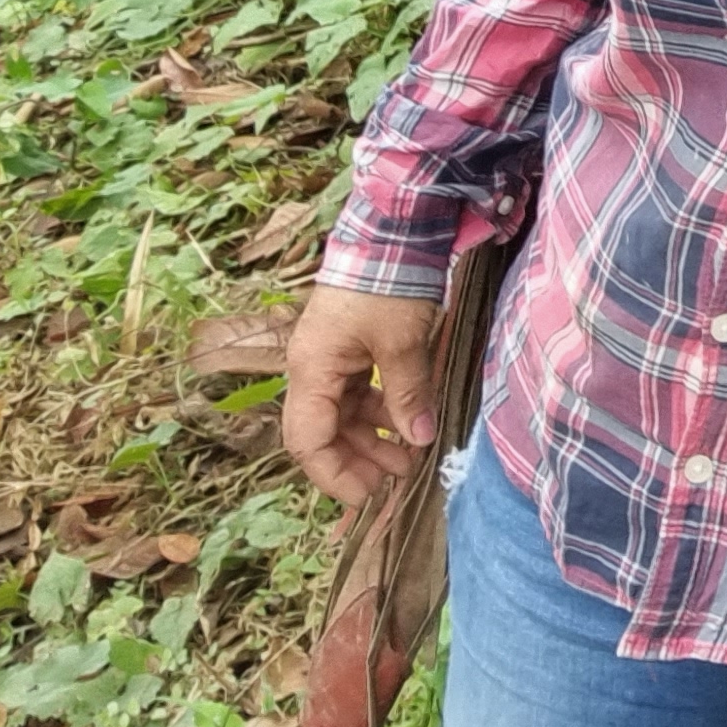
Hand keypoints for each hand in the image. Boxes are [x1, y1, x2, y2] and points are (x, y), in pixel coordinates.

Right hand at [282, 285, 441, 507]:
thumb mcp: (402, 343)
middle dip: (358, 460)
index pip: (307, 442)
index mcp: (311, 371)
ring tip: (412, 455)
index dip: (334, 475)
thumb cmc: (389, 285)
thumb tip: (418, 441)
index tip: (369, 496)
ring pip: (344, 413)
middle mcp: (312, 368)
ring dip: (373, 436)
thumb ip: (407, 394)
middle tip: (398, 478)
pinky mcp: (351, 346)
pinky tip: (410, 420)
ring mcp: (331, 357)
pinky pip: (359, 389)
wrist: (394, 230)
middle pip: (324, 432)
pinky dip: (382, 408)